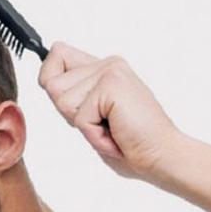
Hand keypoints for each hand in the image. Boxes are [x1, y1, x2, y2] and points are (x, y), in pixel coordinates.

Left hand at [38, 42, 181, 180]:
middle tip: (103, 124)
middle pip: (51, 84)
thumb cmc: (130, 144)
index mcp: (103, 68)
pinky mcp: (112, 85)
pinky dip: (94, 136)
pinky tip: (117, 135)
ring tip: (112, 129)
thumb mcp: (93, 118)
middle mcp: (107, 64)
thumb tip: (48, 81)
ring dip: (84, 127)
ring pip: (62, 101)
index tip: (74, 105)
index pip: (56, 55)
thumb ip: (74, 98)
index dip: (52, 81)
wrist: (162, 156)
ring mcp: (110, 71)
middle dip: (70, 114)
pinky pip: (79, 118)